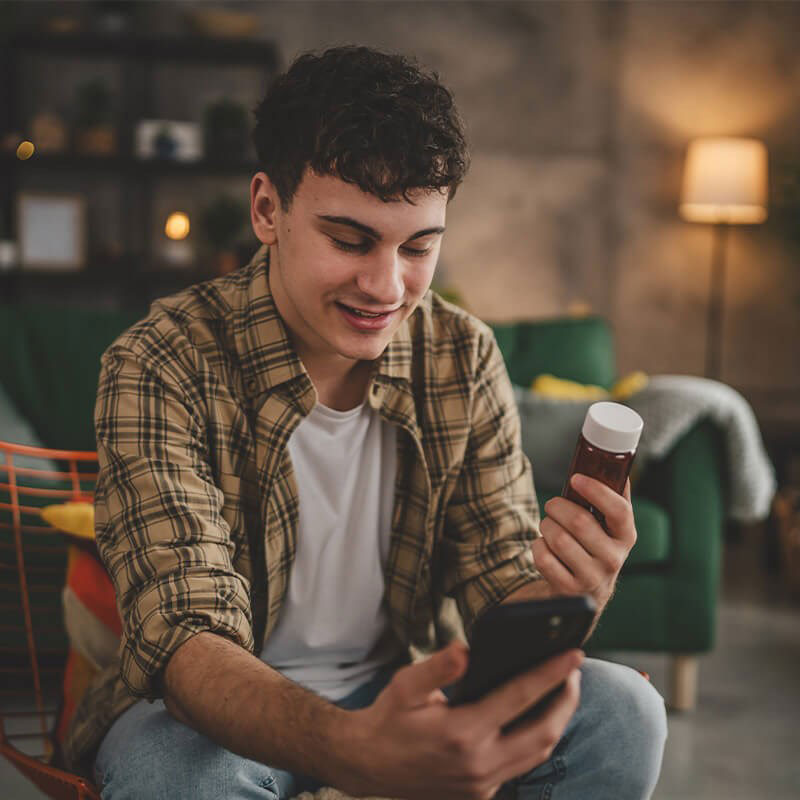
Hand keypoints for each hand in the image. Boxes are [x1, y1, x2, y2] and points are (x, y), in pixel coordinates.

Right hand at [340, 640, 582, 799]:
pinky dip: (536, 741)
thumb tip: (466, 650)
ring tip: (563, 691)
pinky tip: (536, 717)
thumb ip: (437, 667)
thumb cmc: (388, 719)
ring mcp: (482, 783)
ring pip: (537, 754)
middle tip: (574, 671)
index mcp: (462, 732)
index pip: (520, 697)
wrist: (368, 765)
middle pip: (543, 733)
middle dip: (567, 701)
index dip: (550, 673)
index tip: (573, 653)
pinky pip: (521, 766)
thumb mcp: (405, 686)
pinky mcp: (480, 793)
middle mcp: (478, 763)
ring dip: (557, 722)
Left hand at [532, 475, 636, 609]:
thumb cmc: (593, 548)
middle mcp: (613, 560)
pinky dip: (538, 546)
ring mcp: (592, 578)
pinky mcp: (569, 590)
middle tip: (553, 506)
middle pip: (579, 522)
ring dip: (547, 526)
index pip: (619, 511)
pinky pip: (543, 557)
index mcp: (626, 537)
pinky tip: (546, 548)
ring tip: (550, 527)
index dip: (596, 491)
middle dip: (557, 507)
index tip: (576, 478)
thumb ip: (611, 498)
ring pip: (558, 538)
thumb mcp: (608, 527)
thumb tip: (613, 465)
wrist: (584, 596)